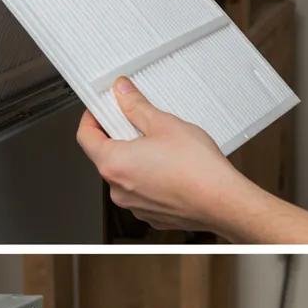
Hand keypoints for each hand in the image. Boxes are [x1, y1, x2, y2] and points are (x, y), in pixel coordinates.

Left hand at [77, 77, 255, 233]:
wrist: (223, 202)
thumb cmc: (197, 169)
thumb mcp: (164, 124)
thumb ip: (136, 107)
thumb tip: (122, 93)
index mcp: (113, 163)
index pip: (85, 137)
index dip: (91, 119)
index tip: (101, 110)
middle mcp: (117, 188)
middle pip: (106, 156)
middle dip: (118, 138)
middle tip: (137, 123)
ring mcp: (132, 204)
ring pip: (125, 175)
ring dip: (136, 159)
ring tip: (162, 148)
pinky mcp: (149, 213)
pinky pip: (141, 191)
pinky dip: (149, 178)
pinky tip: (170, 169)